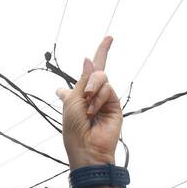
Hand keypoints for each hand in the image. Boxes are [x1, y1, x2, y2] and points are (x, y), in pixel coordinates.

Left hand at [56, 36, 120, 167]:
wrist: (87, 148)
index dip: (99, 55)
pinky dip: (98, 97)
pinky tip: (94, 111)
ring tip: (88, 108)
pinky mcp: (114, 105)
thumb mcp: (72, 99)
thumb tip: (90, 59)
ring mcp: (104, 100)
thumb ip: (83, 78)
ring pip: (101, 78)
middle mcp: (91, 96)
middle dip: (90, 79)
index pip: (85, 73)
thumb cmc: (74, 129)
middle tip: (84, 94)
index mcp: (76, 95)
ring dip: (92, 88)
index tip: (110, 38)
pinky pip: (107, 89)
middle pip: (95, 72)